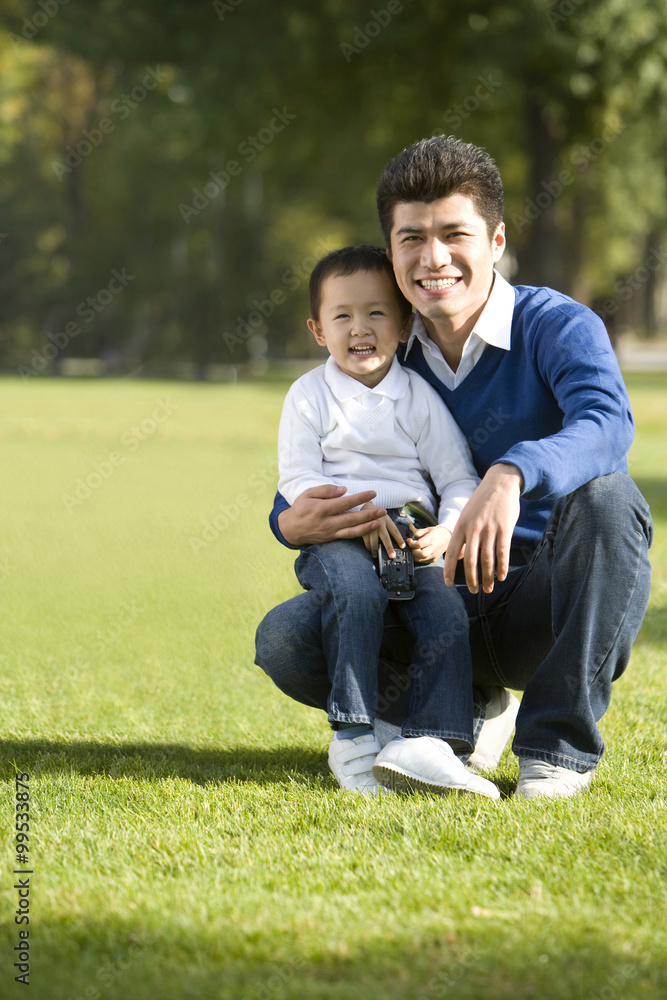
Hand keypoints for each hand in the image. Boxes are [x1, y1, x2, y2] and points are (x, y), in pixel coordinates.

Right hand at [277, 484, 386, 545]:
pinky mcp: (331, 538)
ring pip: (352, 530)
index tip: (372, 493)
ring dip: (368, 527)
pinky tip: (369, 529)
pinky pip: (348, 537)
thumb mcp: (308, 494)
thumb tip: (343, 490)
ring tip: (380, 522)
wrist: (291, 529)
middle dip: (369, 514)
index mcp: (321, 509)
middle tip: (383, 510)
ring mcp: (330, 532)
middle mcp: (327, 522)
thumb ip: (325, 490)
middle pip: (352, 518)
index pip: (345, 503)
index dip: (360, 498)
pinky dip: (360, 534)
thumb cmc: (300, 508)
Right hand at [361, 504, 405, 557]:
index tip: (403, 546)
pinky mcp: (363, 529)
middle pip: (386, 538)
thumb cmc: (377, 515)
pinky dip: (368, 547)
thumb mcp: (385, 518)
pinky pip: (366, 542)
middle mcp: (380, 523)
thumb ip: (389, 526)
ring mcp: (371, 527)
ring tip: (376, 556)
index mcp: (387, 520)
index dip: (399, 539)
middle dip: (389, 548)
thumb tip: (396, 539)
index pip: (395, 531)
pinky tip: (369, 549)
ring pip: (374, 542)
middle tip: (392, 556)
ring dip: (375, 551)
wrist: (365, 508)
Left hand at [406, 524, 451, 563]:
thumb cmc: (437, 533)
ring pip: (420, 560)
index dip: (411, 543)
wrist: (447, 538)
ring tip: (414, 549)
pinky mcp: (433, 560)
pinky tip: (418, 552)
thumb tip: (410, 528)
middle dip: (413, 551)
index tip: (409, 540)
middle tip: (411, 546)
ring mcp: (434, 556)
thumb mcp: (428, 529)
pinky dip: (418, 558)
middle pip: (421, 554)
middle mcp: (434, 549)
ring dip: (414, 555)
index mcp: (432, 539)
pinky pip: (423, 561)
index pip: (419, 544)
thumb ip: (418, 531)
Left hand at [443, 464, 521, 593]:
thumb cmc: (482, 501)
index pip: (451, 552)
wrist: (500, 483)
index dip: (448, 569)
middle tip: (473, 590)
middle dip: (470, 579)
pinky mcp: (505, 528)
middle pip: (469, 560)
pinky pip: (502, 552)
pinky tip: (501, 576)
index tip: (447, 583)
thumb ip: (462, 534)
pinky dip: (502, 567)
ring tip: (488, 588)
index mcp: (461, 526)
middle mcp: (473, 529)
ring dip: (487, 577)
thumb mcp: (466, 514)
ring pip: (486, 559)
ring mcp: (489, 529)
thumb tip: (459, 554)